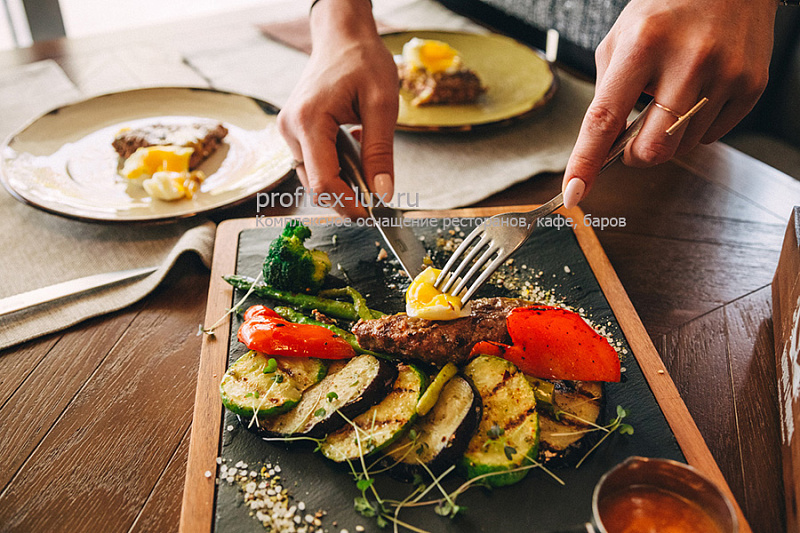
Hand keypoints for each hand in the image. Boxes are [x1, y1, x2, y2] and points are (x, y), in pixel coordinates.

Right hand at [277, 0, 398, 217]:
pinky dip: (335, 167)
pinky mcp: (294, 131)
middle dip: (346, 197)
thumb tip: (382, 193)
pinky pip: (314, 162)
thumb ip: (380, 152)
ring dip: (341, 182)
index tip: (372, 215)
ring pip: (313, 176)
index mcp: (309, 121)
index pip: (323, 181)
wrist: (342, 37)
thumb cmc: (362, 61)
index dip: (347, 205)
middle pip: (315, 184)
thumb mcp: (382, 105)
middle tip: (378, 197)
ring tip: (368, 168)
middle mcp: (290, 129)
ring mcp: (288, 130)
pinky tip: (355, 152)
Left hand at [562, 0, 777, 207]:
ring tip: (672, 94)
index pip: (606, 118)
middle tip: (634, 135)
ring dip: (668, 137)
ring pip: (682, 147)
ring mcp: (725, 74)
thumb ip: (607, 93)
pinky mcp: (751, 85)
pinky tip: (698, 92)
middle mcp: (687, 60)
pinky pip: (712, 136)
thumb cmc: (667, 12)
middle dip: (635, 155)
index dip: (586, 161)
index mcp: (642, 46)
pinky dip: (696, 126)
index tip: (575, 191)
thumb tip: (600, 149)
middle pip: (652, 149)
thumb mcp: (620, 41)